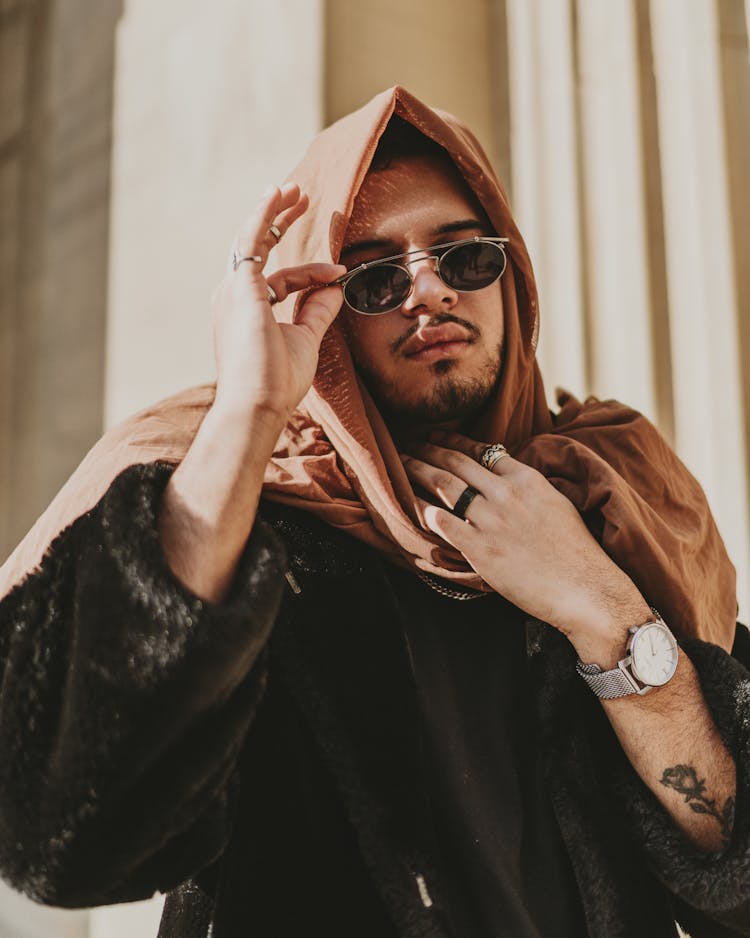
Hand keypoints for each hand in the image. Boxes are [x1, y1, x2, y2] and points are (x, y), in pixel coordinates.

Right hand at [211, 182, 345, 419]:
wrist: (257, 404)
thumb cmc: (276, 381)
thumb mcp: (305, 339)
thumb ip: (317, 311)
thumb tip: (335, 288)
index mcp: (247, 310)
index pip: (281, 279)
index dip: (313, 274)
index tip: (339, 273)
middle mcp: (234, 296)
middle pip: (257, 247)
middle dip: (278, 220)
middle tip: (300, 197)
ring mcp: (233, 291)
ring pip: (252, 238)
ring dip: (273, 211)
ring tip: (294, 189)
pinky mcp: (240, 286)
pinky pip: (251, 240)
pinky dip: (264, 216)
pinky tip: (277, 195)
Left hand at [400, 430, 649, 646]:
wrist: (585, 588)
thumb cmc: (575, 552)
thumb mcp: (555, 504)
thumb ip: (528, 488)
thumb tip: (506, 477)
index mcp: (527, 480)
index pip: (481, 452)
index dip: (453, 443)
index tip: (435, 437)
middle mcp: (506, 494)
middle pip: (456, 463)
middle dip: (427, 450)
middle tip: (407, 443)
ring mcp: (491, 520)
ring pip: (444, 486)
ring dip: (418, 471)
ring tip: (400, 464)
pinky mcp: (480, 548)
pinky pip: (442, 522)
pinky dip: (423, 510)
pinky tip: (410, 505)